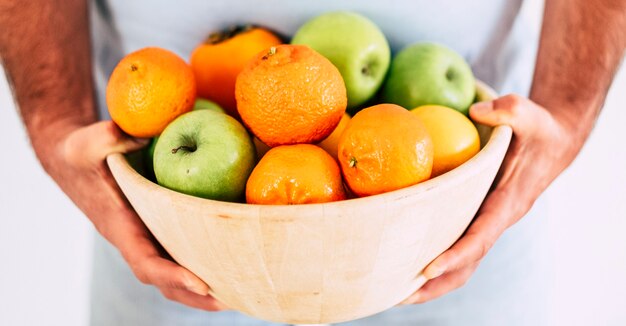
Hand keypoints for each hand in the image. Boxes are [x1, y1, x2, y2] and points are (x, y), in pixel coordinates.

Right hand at [45, 121, 226, 310]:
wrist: (77, 162)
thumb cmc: (83, 153)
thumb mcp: (90, 141)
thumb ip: (110, 137)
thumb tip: (145, 133)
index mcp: (121, 227)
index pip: (145, 260)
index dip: (171, 275)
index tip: (201, 282)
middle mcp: (137, 239)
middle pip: (165, 280)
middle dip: (196, 295)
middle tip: (233, 298)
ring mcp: (149, 237)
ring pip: (175, 272)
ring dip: (204, 289)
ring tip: (241, 292)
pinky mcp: (161, 229)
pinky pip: (182, 252)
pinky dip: (204, 264)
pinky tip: (233, 264)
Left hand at [402, 94, 580, 303]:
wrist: (552, 143)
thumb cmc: (538, 128)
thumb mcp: (529, 113)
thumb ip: (509, 110)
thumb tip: (476, 110)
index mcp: (508, 203)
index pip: (481, 236)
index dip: (456, 255)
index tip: (428, 268)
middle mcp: (496, 220)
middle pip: (467, 263)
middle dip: (437, 284)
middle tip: (399, 296)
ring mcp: (485, 221)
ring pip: (461, 261)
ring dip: (432, 281)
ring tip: (394, 293)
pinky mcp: (476, 217)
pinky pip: (456, 244)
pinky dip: (434, 259)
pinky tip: (404, 261)